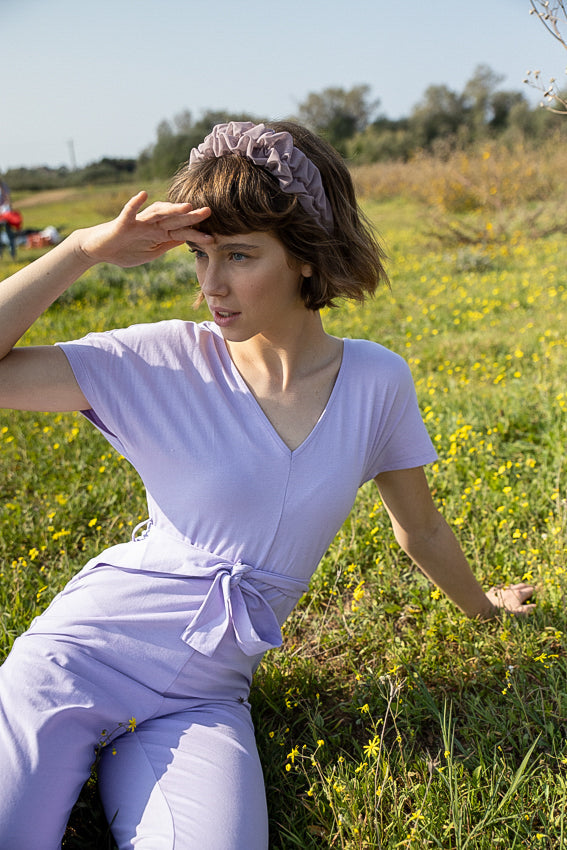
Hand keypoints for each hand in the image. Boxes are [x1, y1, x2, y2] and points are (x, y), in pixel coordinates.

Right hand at [76, 191, 212, 267]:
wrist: (100, 249)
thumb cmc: (126, 250)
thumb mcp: (153, 252)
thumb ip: (168, 243)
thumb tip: (187, 238)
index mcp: (160, 233)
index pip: (181, 231)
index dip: (196, 234)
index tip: (213, 238)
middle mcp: (152, 225)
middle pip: (174, 218)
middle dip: (191, 216)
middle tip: (208, 211)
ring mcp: (138, 222)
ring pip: (157, 213)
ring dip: (171, 209)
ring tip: (186, 206)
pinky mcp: (123, 223)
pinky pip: (130, 211)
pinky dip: (135, 203)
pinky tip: (143, 194)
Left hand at [486, 583, 535, 615]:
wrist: (485, 608)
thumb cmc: (503, 612)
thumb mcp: (518, 613)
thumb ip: (528, 609)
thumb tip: (536, 606)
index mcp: (519, 595)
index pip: (529, 590)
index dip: (535, 590)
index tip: (540, 589)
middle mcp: (511, 590)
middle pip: (521, 586)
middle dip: (528, 586)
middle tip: (532, 586)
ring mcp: (502, 589)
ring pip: (511, 585)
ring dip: (517, 585)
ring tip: (520, 586)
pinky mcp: (494, 591)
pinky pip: (500, 587)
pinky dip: (504, 587)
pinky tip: (503, 586)